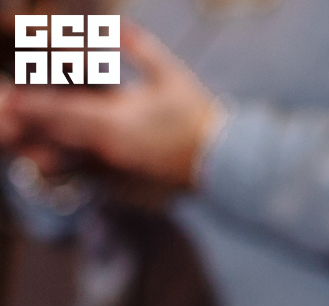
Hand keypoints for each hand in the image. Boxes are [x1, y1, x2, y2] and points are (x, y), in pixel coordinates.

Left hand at [0, 24, 221, 189]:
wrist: (225, 162)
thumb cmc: (199, 117)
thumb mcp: (171, 75)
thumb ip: (139, 47)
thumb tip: (115, 24)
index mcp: (117, 121)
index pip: (64, 110)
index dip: (33, 103)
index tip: (11, 96)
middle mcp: (109, 146)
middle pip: (56, 134)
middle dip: (28, 123)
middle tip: (5, 114)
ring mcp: (115, 165)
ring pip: (66, 154)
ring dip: (40, 144)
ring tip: (20, 139)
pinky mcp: (124, 177)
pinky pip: (85, 169)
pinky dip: (64, 160)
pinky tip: (51, 154)